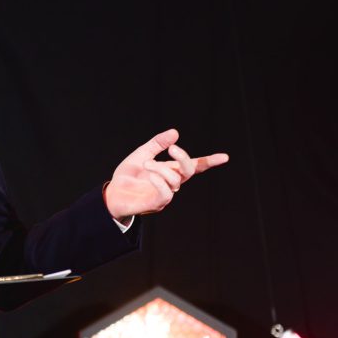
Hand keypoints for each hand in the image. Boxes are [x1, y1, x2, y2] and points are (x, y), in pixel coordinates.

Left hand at [104, 128, 228, 219]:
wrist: (112, 194)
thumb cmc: (128, 176)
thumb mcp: (142, 154)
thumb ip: (157, 144)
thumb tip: (175, 132)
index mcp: (170, 170)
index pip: (194, 166)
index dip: (209, 162)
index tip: (225, 157)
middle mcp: (171, 183)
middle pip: (189, 171)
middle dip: (184, 158)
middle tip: (173, 149)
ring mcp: (165, 195)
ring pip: (176, 181)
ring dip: (161, 169)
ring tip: (146, 164)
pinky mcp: (157, 204)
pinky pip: (166, 193)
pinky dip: (160, 181)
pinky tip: (150, 175)